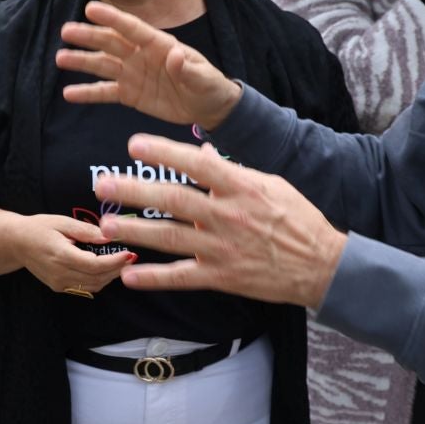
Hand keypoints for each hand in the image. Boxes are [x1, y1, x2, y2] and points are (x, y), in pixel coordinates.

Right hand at [10, 214, 136, 294]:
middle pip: (97, 278)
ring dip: (110, 276)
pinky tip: (105, 268)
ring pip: (93, 286)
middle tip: (130, 257)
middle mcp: (59, 273)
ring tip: (121, 262)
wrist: (16, 243)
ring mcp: (58, 283)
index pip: (94, 264)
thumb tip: (108, 238)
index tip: (129, 254)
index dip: (114, 262)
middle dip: (116, 269)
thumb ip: (86, 231)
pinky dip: (99, 280)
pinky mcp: (59, 287)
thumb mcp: (62, 222)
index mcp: (60, 255)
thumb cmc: (39, 228)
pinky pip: (85, 287)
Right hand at [57, 1, 243, 127]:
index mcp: (160, 45)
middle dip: (89, 36)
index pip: (133, 28)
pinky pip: (105, 92)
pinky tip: (68, 93)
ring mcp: (133, 74)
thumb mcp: (204, 78)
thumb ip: (188, 68)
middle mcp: (141, 55)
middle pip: (111, 43)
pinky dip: (87, 93)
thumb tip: (174, 55)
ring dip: (82, 61)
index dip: (112, 18)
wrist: (209, 108)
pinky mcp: (130, 94)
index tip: (90, 8)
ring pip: (103, 65)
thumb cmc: (209, 86)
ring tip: (60, 58)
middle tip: (66, 31)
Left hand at [90, 137, 345, 309]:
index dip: (163, 153)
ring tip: (105, 225)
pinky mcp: (221, 276)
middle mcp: (227, 215)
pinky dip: (155, 278)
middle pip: (172, 200)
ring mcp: (221, 248)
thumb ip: (232, 169)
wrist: (321, 266)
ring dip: (134, 232)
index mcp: (240, 187)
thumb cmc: (297, 219)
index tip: (133, 145)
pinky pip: (182, 277)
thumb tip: (201, 151)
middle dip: (133, 192)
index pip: (195, 164)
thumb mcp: (270, 184)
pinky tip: (129, 277)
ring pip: (170, 238)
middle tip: (102, 185)